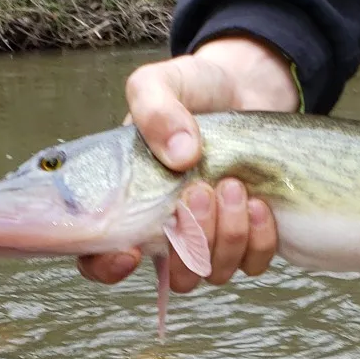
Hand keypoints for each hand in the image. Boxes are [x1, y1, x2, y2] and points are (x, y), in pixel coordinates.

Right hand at [77, 36, 295, 290]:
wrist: (245, 87)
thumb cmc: (192, 89)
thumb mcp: (160, 84)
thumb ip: (154, 109)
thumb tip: (181, 155)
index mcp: (129, 204)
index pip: (99, 259)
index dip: (108, 268)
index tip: (131, 250)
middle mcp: (167, 231)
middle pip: (174, 275)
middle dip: (190, 242)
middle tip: (200, 190)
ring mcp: (210, 239)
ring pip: (213, 272)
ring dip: (226, 236)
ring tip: (234, 186)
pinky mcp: (249, 237)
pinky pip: (253, 264)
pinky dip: (258, 239)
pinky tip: (259, 203)